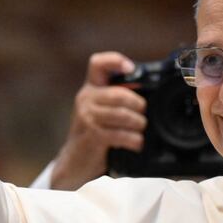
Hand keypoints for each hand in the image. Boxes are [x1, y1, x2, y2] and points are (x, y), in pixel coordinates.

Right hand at [49, 52, 147, 189]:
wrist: (74, 161)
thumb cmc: (94, 134)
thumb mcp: (102, 111)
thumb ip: (117, 100)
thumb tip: (147, 95)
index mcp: (91, 89)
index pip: (97, 64)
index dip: (115, 60)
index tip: (130, 68)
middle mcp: (86, 99)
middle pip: (119, 94)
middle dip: (138, 104)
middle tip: (142, 114)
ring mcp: (87, 117)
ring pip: (122, 115)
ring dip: (138, 124)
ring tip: (140, 130)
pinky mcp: (92, 135)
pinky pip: (120, 134)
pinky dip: (133, 140)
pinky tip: (136, 143)